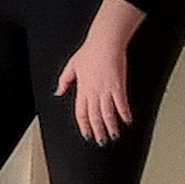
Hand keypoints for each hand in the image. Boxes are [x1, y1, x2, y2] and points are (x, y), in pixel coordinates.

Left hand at [53, 0, 145, 142]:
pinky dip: (124, 113)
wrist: (104, 43)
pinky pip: (121, 104)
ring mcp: (106, 90)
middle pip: (94, 116)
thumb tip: (57, 92)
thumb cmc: (89, 52)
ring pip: (107, 114)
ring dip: (110, 126)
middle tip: (101, 141)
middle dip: (97, 131)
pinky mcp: (118, 86)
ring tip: (114, 135)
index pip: (80, 112)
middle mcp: (93, 92)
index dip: (84, 125)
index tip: (86, 134)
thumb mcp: (71, 66)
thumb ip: (64, 81)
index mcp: (82, 89)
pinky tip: (127, 121)